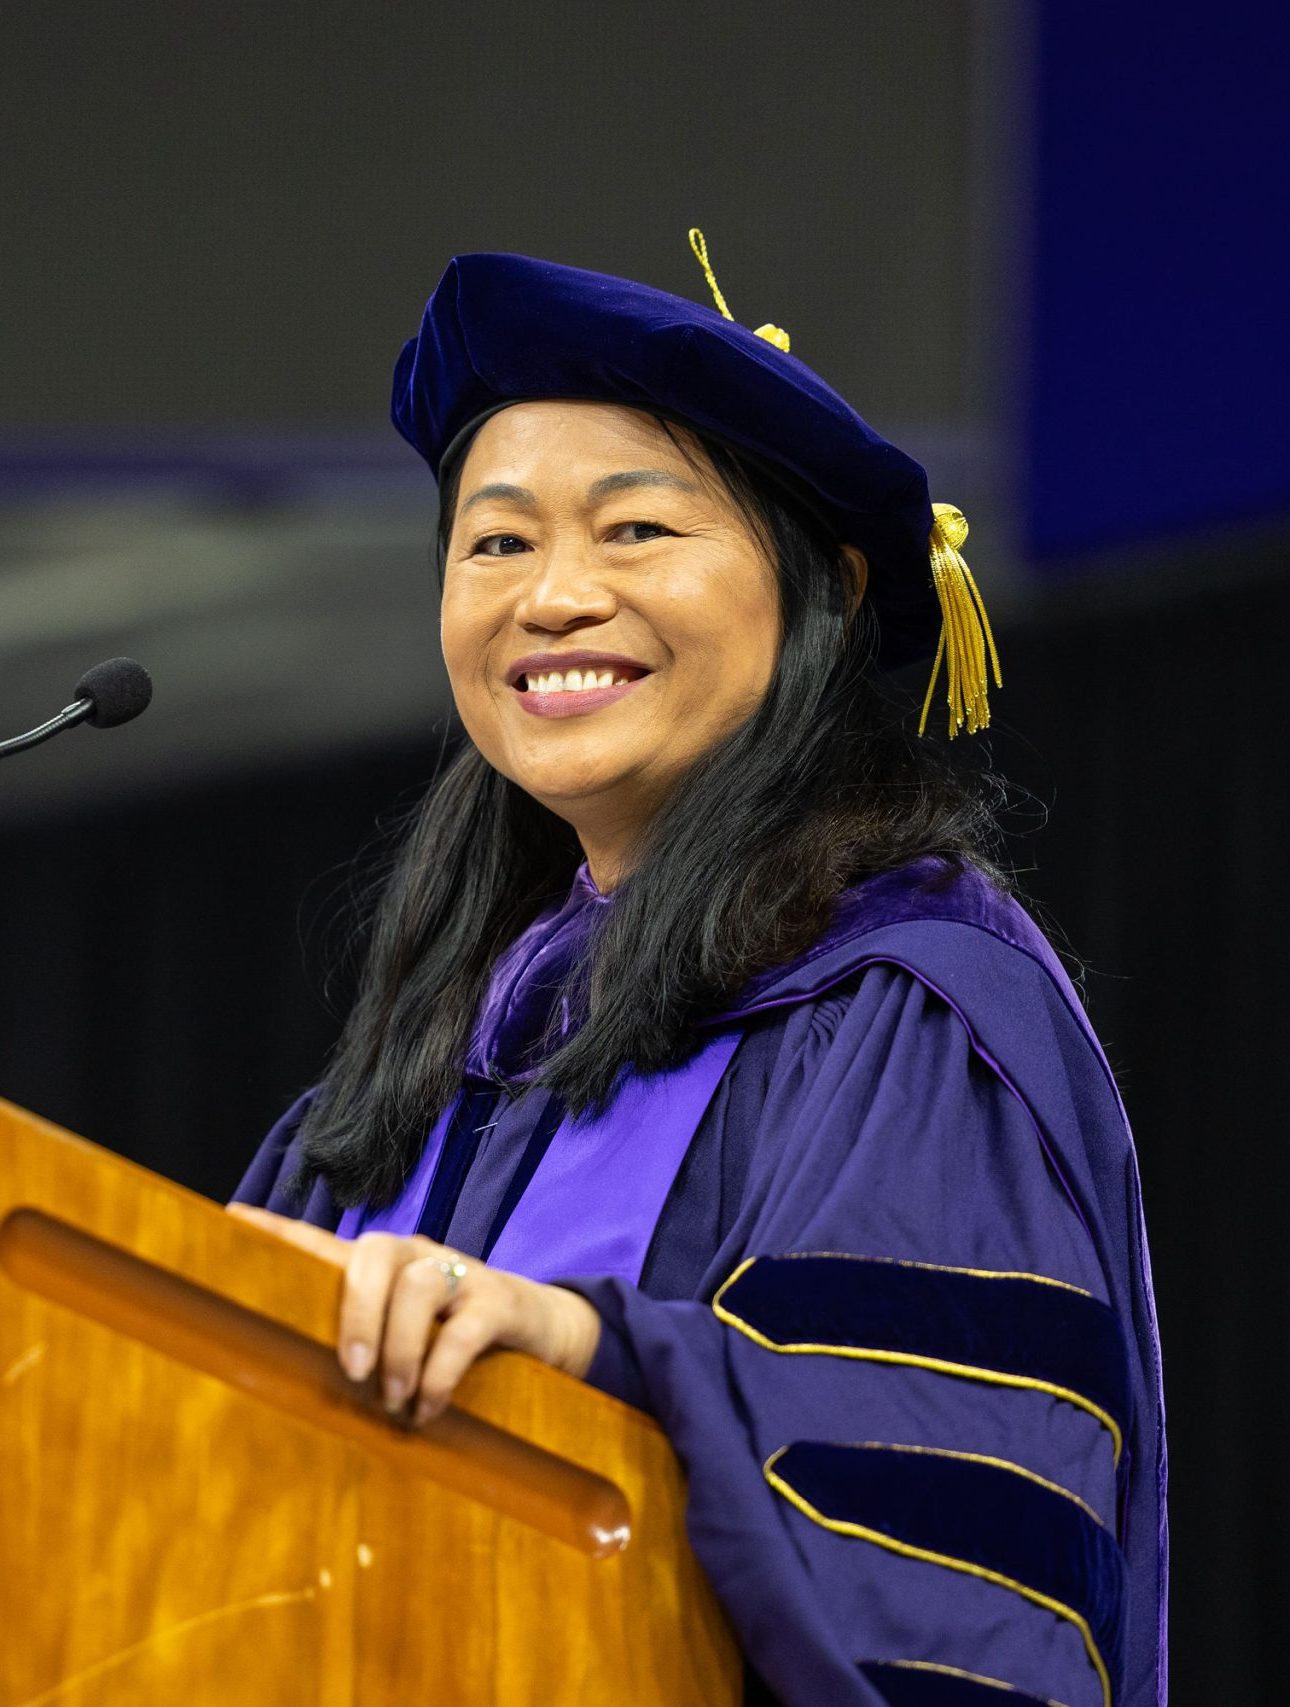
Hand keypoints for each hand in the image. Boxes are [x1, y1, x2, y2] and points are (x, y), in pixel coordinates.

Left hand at [226, 1206, 601, 1425]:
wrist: (541, 1330)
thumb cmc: (451, 1337)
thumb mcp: (403, 1336)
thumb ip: (360, 1348)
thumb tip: (293, 1388)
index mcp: (382, 1268)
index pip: (322, 1241)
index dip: (277, 1230)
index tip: (229, 1218)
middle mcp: (416, 1257)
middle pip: (373, 1253)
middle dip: (357, 1313)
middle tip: (354, 1372)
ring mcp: (460, 1273)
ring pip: (419, 1287)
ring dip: (402, 1350)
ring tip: (396, 1402)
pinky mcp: (499, 1300)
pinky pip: (465, 1328)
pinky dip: (441, 1372)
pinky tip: (429, 1408)